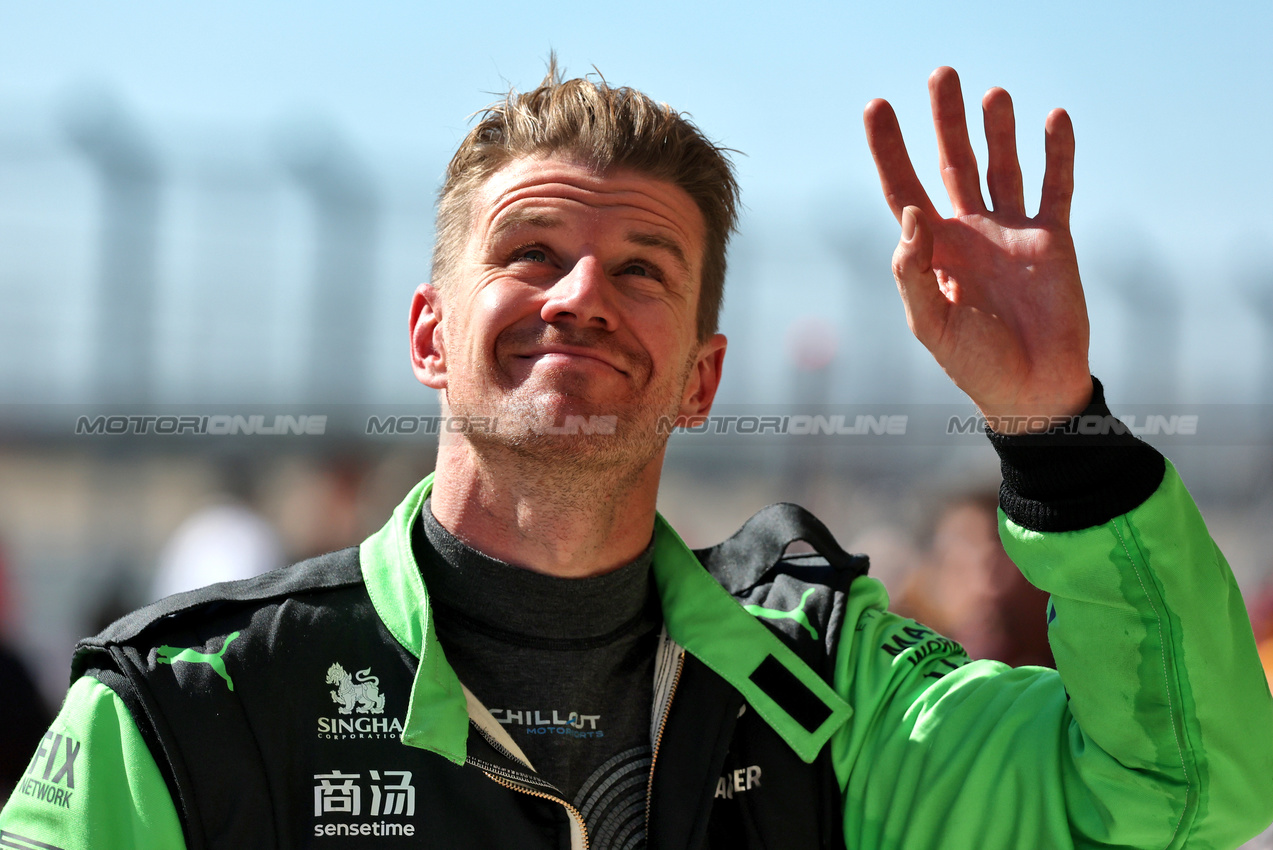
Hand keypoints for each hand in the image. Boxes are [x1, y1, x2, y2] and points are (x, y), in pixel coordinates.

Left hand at [864, 67, 1091, 433]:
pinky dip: (1056, 155)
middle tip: (941, 74)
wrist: (1033, 391)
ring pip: (1002, 167)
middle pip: (953, 163)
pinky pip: (1054, 188)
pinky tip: (1054, 119)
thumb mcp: (932, 325)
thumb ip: (913, 273)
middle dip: (945, 121)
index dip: (888, 149)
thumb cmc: (976, 365)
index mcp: (933, 251)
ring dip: (998, 130)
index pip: (903, 189)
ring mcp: (1011, 234)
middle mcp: (969, 233)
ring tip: (993, 93)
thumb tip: (909, 213)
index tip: (875, 106)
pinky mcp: (1053, 241)